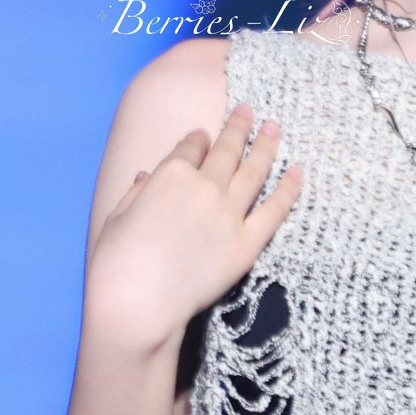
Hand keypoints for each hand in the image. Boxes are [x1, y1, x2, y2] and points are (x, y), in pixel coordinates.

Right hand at [87, 102, 303, 352]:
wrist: (138, 303)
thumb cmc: (117, 263)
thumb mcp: (117, 216)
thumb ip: (137, 192)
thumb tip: (146, 175)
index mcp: (170, 174)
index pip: (191, 146)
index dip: (198, 138)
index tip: (204, 135)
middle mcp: (204, 186)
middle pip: (227, 150)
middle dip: (238, 127)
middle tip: (249, 111)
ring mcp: (229, 214)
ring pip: (254, 171)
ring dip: (267, 145)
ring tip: (275, 128)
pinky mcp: (247, 244)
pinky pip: (275, 209)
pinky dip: (289, 188)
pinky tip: (299, 171)